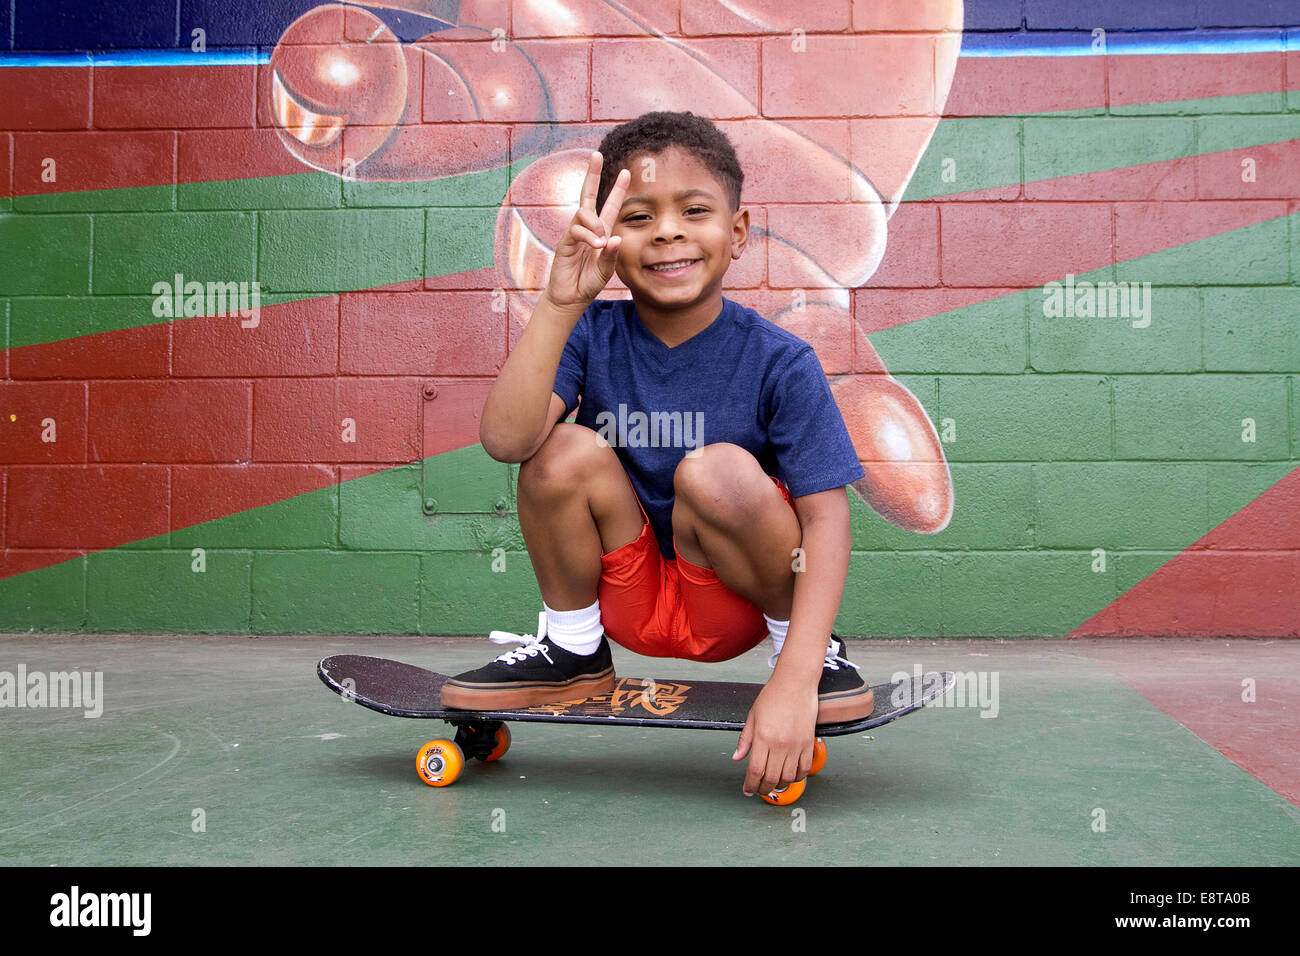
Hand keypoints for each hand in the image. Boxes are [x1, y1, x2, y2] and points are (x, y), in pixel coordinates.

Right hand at [542, 150, 629, 311]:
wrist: (571, 297)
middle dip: (592, 174)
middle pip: (588, 195)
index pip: (610, 205)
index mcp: (601, 232)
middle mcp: (587, 228)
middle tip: (596, 154)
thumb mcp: (606, 269)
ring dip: (594, 224)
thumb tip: (615, 238)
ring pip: (583, 213)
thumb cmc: (589, 282)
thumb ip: (611, 255)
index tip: (626, 171)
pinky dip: (588, 236)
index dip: (617, 189)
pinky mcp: (565, 242)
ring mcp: (574, 233)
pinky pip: (576, 230)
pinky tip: (595, 246)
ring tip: (600, 242)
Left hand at [733, 676, 818, 797]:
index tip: (748, 790)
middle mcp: (780, 744)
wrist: (795, 683)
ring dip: (780, 785)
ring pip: (789, 777)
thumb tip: (737, 758)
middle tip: (759, 790)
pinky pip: (805, 768)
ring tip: (773, 783)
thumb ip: (745, 740)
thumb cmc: (772, 696)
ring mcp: (796, 745)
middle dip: (763, 788)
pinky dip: (797, 777)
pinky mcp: (809, 743)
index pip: (755, 771)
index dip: (750, 785)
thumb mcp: (752, 717)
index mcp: (763, 737)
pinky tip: (790, 776)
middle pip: (772, 778)